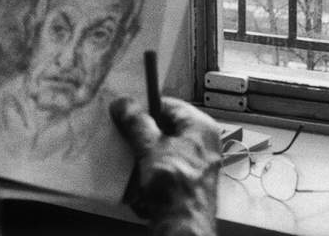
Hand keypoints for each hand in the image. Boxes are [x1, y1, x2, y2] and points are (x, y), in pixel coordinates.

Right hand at [110, 96, 220, 235]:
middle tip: (127, 139)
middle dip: (142, 137)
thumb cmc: (178, 192)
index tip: (126, 112)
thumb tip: (125, 105)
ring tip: (136, 166)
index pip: (168, 104)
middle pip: (163, 129)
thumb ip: (136, 122)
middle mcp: (203, 144)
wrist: (182, 228)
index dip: (145, 108)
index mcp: (201, 128)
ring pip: (160, 150)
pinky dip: (148, 175)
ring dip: (143, 158)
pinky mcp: (185, 183)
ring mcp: (194, 164)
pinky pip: (161, 170)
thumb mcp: (150, 147)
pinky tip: (141, 184)